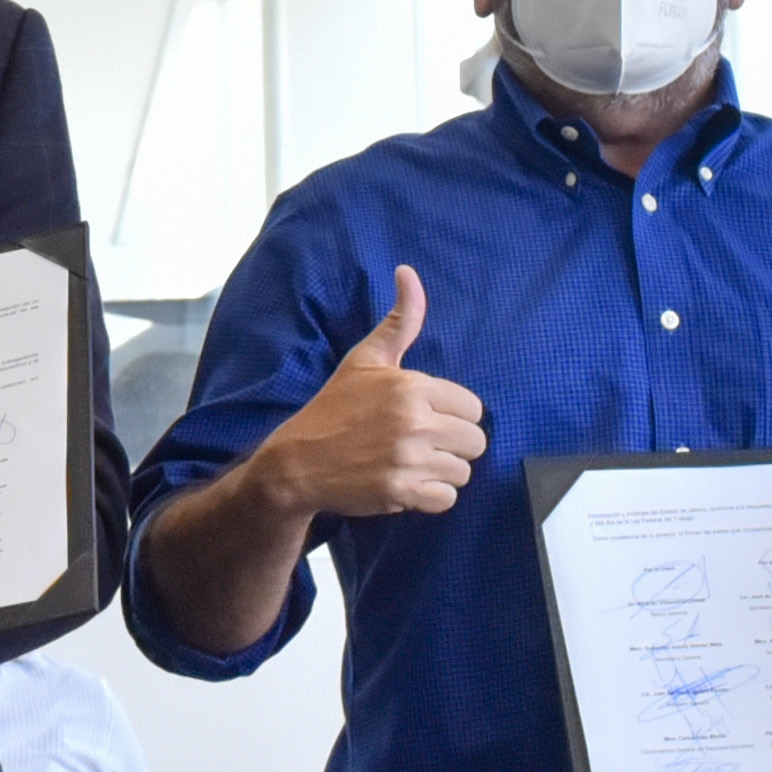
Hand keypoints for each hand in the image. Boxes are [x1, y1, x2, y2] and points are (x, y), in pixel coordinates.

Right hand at [237, 267, 486, 521]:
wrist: (296, 463)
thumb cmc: (334, 409)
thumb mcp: (365, 360)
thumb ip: (400, 322)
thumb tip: (409, 272)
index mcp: (412, 387)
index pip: (473, 407)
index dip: (453, 415)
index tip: (426, 418)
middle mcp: (414, 422)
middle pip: (475, 441)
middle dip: (452, 445)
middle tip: (421, 444)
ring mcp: (408, 460)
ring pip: (463, 472)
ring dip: (442, 472)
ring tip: (412, 464)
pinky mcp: (401, 492)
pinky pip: (446, 499)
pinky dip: (430, 496)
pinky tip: (407, 484)